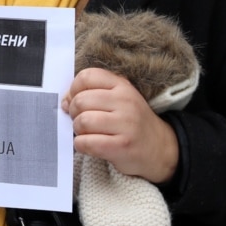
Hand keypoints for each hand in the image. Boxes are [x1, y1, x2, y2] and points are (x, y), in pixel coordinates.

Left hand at [63, 68, 179, 183]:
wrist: (161, 149)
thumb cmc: (130, 123)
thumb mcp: (117, 100)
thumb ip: (91, 94)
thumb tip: (63, 101)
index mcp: (122, 86)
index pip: (86, 76)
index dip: (73, 90)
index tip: (75, 101)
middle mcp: (126, 102)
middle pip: (80, 101)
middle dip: (73, 113)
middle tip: (81, 121)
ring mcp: (126, 124)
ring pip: (82, 121)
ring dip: (78, 130)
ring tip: (87, 134)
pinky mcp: (123, 146)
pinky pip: (87, 143)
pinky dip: (81, 145)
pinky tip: (89, 145)